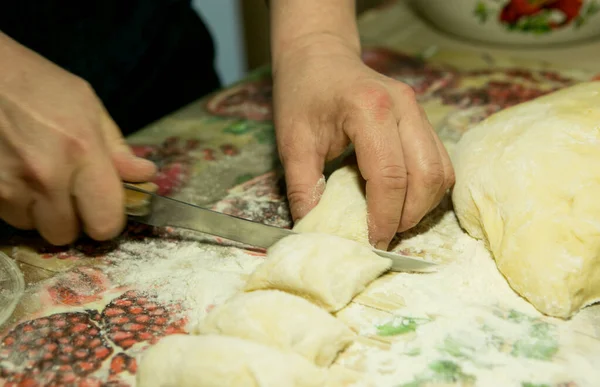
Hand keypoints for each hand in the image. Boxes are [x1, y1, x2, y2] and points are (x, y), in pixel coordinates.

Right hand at [0, 34, 155, 244]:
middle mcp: (46, 175)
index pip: (105, 221)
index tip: (104, 210)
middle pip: (66, 234)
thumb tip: (144, 175)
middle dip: (71, 219)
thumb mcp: (87, 105)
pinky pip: (8, 216)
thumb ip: (117, 147)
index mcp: (82, 152)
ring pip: (34, 228)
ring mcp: (9, 185)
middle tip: (69, 193)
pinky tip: (16, 174)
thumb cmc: (35, 84)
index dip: (107, 220)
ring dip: (40, 212)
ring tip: (38, 177)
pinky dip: (16, 203)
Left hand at [273, 36, 454, 249]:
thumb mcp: (292, 142)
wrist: (319, 56)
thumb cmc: (302, 93)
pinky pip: (439, 161)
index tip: (371, 242)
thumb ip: (304, 188)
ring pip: (441, 170)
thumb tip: (315, 232)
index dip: (384, 217)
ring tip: (393, 221)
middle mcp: (404, 107)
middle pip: (427, 176)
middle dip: (409, 216)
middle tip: (383, 235)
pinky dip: (427, 188)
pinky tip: (403, 199)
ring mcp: (418, 110)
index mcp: (370, 109)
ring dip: (422, 205)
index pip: (390, 176)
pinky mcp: (422, 117)